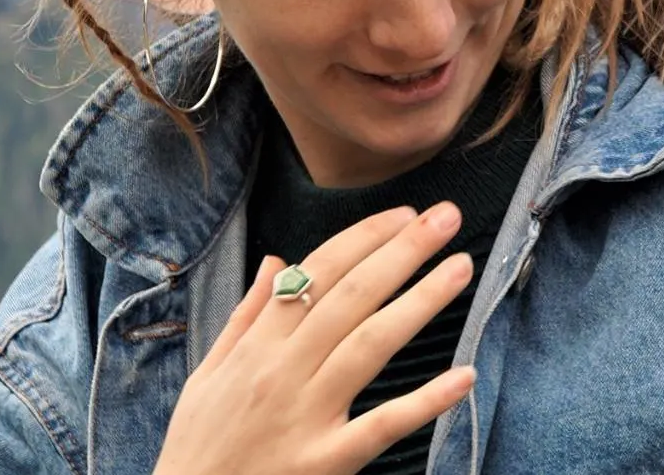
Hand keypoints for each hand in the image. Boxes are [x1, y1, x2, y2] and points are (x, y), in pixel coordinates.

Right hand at [153, 203, 475, 474]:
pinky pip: (382, 425)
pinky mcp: (326, 463)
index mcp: (255, 348)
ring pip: (370, 344)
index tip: (403, 214)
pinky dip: (425, 401)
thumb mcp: (207, 376)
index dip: (363, 239)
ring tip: (461, 268)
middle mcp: (283, 373)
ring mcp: (307, 417)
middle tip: (445, 217)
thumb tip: (275, 260)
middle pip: (351, 297)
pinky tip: (464, 375)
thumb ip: (245, 317)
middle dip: (402, 251)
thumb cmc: (199, 448)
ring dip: (420, 302)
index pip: (315, 273)